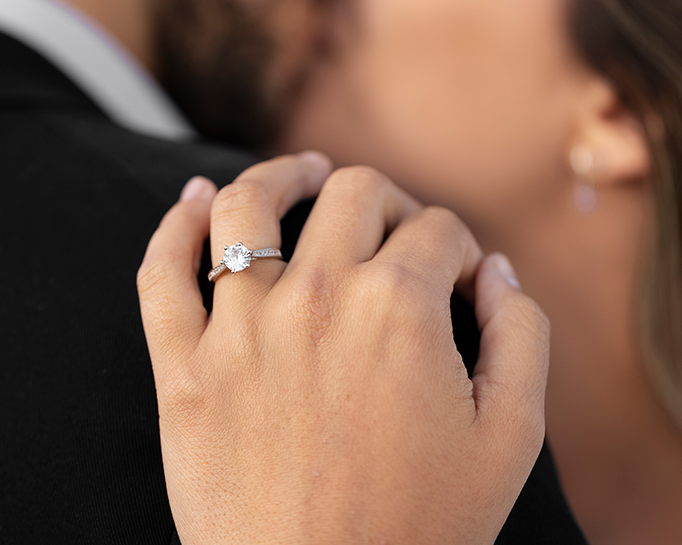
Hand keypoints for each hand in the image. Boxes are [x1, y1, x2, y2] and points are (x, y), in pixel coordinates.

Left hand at [138, 154, 549, 544]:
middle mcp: (315, 297)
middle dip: (387, 200)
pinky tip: (197, 198)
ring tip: (302, 173)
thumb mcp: (511, 439)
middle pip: (353, 195)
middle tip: (395, 231)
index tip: (457, 278)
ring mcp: (238, 328)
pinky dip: (176, 223)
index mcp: (398, 307)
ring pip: (250, 205)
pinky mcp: (182, 368)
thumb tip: (496, 272)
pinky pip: (161, 272)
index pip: (435, 230)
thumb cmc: (420, 531)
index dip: (457, 247)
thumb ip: (520, 336)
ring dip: (282, 175)